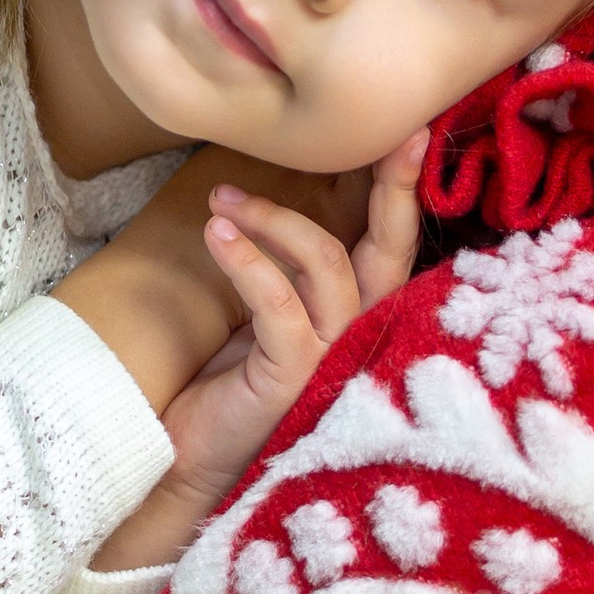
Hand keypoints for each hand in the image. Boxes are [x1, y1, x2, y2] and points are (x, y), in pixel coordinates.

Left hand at [88, 128, 426, 572]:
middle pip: (390, 249)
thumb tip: (273, 190)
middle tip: (392, 135)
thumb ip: (289, 270)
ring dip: (273, 218)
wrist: (182, 460)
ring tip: (223, 200)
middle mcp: (360, 336)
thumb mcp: (264, 315)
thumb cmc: (225, 386)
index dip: (404, 191)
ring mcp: (332, 359)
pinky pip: (279, 303)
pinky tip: (218, 234)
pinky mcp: (293, 377)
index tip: (411, 133)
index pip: (392, 245)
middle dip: (393, 187)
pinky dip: (248, 261)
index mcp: (359, 317)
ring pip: (325, 261)